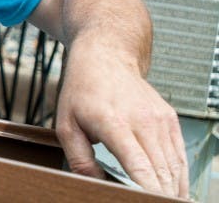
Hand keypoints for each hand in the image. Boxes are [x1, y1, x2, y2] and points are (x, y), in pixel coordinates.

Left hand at [55, 40, 187, 197]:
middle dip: (157, 196)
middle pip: (162, 174)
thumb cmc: (82, 91)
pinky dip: (177, 175)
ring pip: (175, 168)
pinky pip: (179, 156)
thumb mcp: (66, 124)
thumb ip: (79, 159)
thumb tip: (96, 184)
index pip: (141, 168)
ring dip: (170, 190)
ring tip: (157, 200)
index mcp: (115, 123)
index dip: (145, 194)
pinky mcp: (170, 119)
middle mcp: (143, 121)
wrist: (105, 57)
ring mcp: (160, 120)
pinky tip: (169, 189)